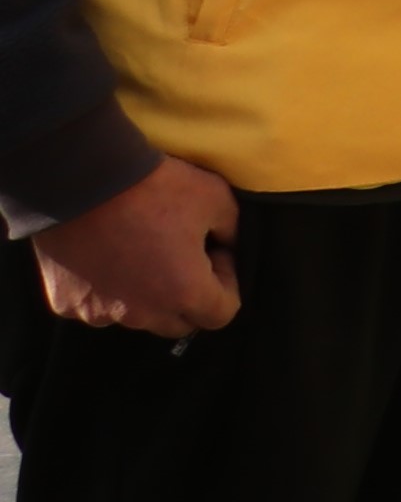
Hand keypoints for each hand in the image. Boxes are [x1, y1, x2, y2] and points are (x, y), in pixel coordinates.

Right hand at [36, 153, 239, 334]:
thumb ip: (233, 232)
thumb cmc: (153, 188)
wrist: (80, 179)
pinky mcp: (67, 304)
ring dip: (145, 296)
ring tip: (139, 253)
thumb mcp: (216, 198)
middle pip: (178, 322)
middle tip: (180, 256)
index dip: (226, 284)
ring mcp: (99, 313)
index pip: (221, 314)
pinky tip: (104, 255)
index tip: (214, 254)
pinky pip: (96, 306)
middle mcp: (142, 314)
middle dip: (187, 296)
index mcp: (183, 293)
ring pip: (135, 317)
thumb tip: (230, 247)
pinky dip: (104, 289)